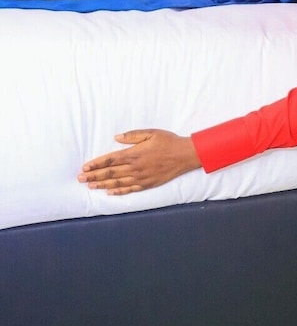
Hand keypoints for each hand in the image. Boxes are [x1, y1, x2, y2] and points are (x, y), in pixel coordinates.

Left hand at [78, 129, 201, 194]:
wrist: (185, 155)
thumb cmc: (168, 142)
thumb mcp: (151, 133)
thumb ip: (132, 136)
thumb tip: (116, 138)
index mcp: (134, 154)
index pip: (110, 160)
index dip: (96, 164)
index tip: (85, 167)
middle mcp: (135, 167)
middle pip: (110, 172)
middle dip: (94, 176)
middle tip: (81, 179)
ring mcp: (141, 178)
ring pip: (117, 182)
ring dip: (102, 184)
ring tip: (90, 186)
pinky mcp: (147, 184)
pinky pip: (129, 189)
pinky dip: (118, 191)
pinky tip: (109, 192)